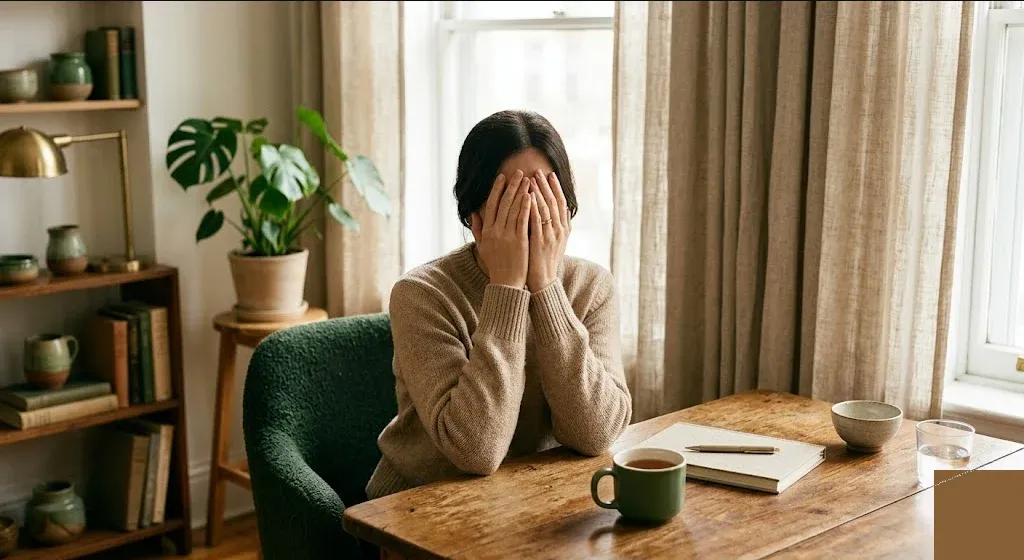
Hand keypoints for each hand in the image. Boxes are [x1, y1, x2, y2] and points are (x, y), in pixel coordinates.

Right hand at [472, 170, 531, 288]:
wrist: (506, 284)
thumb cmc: (496, 265)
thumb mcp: (482, 247)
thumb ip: (477, 229)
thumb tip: (473, 213)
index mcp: (487, 231)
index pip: (491, 205)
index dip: (497, 189)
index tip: (502, 177)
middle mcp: (495, 231)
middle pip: (503, 203)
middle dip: (511, 186)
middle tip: (518, 172)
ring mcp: (507, 236)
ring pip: (513, 209)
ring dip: (520, 192)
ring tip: (527, 179)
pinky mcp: (519, 241)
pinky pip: (522, 220)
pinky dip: (526, 206)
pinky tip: (530, 195)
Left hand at [527, 170, 569, 292]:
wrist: (542, 281)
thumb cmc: (544, 261)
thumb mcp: (553, 242)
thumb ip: (554, 226)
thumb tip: (556, 210)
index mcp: (564, 229)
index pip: (561, 203)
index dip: (555, 188)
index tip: (549, 175)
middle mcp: (560, 230)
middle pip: (554, 202)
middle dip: (546, 185)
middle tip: (539, 171)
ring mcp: (551, 235)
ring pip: (546, 208)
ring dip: (539, 192)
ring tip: (532, 178)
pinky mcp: (540, 241)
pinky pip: (537, 220)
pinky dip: (533, 206)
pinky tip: (528, 196)